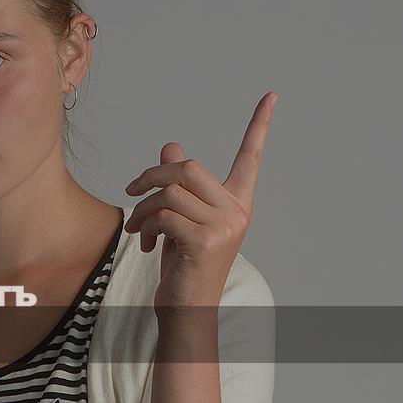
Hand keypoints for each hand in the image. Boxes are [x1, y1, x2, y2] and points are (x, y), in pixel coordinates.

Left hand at [123, 92, 277, 314]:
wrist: (185, 307)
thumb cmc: (184, 261)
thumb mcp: (180, 216)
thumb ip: (178, 183)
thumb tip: (169, 147)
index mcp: (237, 201)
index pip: (251, 156)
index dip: (260, 125)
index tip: (271, 96)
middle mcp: (237, 210)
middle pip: (188, 167)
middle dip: (152, 175)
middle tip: (131, 191)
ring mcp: (225, 226)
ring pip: (170, 192)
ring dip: (143, 209)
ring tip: (138, 230)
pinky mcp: (205, 240)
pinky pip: (164, 215)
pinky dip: (145, 226)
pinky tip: (146, 244)